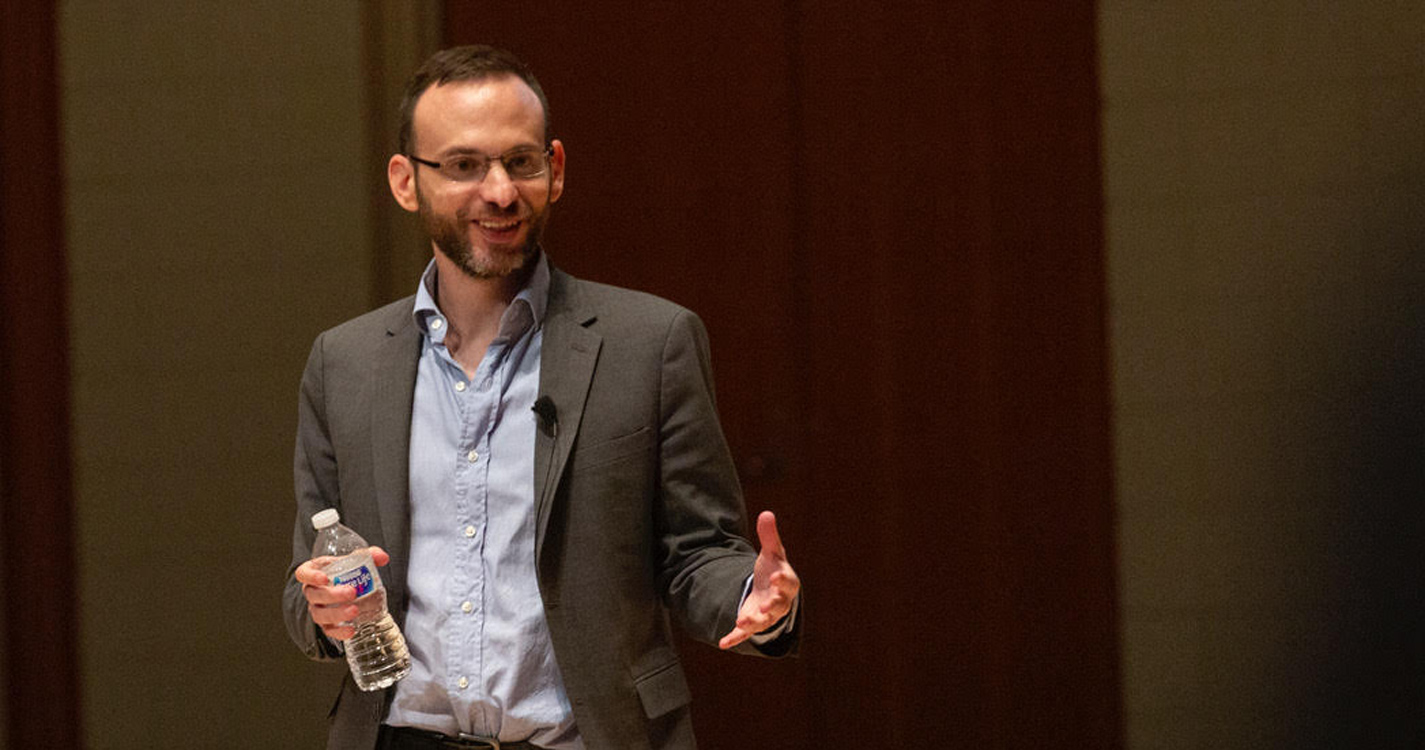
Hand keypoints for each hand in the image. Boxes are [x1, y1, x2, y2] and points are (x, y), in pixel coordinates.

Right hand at [295, 546, 389, 641]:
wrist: (346, 586)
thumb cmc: (345, 570)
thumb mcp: (354, 559)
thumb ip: (369, 555)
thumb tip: (383, 558)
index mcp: (313, 572)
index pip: (303, 573)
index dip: (311, 576)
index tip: (324, 578)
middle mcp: (311, 591)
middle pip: (314, 595)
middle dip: (332, 595)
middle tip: (351, 592)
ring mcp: (317, 609)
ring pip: (319, 614)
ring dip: (336, 614)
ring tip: (354, 611)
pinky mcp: (325, 623)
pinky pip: (328, 630)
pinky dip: (339, 632)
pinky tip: (351, 630)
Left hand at [719, 511, 799, 649]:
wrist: (770, 590)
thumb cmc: (774, 569)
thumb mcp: (772, 552)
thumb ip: (769, 536)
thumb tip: (766, 513)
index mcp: (787, 582)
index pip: (787, 582)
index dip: (781, 581)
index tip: (775, 576)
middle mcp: (779, 601)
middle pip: (779, 605)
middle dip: (772, 606)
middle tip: (764, 607)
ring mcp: (767, 615)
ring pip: (763, 622)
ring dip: (754, 623)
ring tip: (742, 621)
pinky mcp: (753, 623)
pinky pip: (746, 633)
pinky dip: (735, 638)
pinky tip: (723, 643)